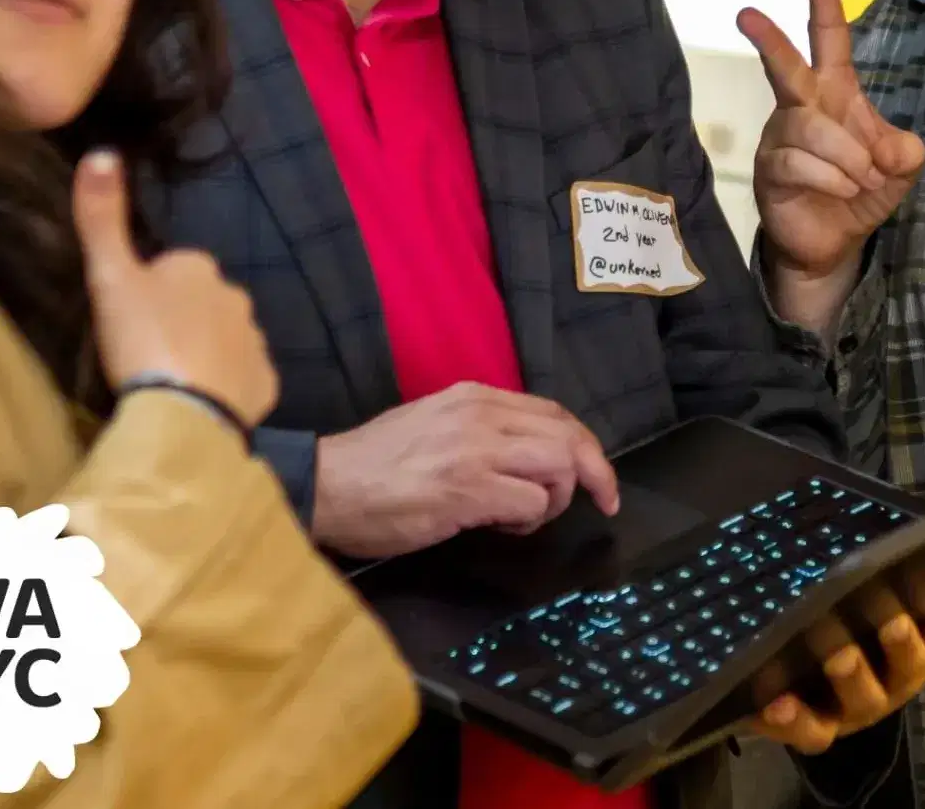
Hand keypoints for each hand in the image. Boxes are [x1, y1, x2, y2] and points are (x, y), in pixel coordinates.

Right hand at [76, 150, 278, 430]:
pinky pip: (244, 379)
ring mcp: (255, 341)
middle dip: (182, 321)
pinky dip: (227, 387)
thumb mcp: (110, 275)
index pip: (172, 270)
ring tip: (173, 383)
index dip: (148, 293)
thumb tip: (101, 151)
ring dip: (205, 353)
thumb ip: (101, 217)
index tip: (130, 320)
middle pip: (202, 304)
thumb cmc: (142, 339)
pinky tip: (201, 403)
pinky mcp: (266, 383)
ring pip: (225, 339)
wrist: (181, 413)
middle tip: (148, 353)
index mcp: (198, 267)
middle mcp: (236, 295)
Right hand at [311, 382, 621, 560]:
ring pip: (559, 466)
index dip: (584, 445)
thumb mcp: (434, 426)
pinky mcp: (468, 490)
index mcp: (474, 397)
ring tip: (523, 518)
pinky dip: (529, 522)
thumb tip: (526, 460)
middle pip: (568, 436)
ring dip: (555, 500)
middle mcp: (480, 414)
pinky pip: (531, 504)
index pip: (553, 412)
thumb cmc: (374, 466)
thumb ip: (482, 433)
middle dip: (594, 473)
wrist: (326, 485)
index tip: (596, 477)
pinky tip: (500, 527)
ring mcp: (475, 451)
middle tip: (598, 502)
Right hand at [738, 0, 924, 329]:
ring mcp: (780, 138)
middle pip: (786, 66)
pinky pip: (800, 163)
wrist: (834, 243)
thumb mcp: (898, 167)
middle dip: (769, 39)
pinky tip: (844, 191)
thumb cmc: (861, 190)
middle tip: (747, 14)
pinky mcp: (770, 170)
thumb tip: (885, 150)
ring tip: (862, 179)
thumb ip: (903, 150)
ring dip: (848, 156)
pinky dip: (833, 178)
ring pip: (810, 127)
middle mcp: (800, 107)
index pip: (827, 34)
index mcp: (834, 91)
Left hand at [745, 556, 924, 753]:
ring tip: (840, 658)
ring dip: (855, 680)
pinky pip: (812, 731)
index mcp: (921, 643)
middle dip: (905, 648)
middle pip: (911, 670)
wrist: (797, 672)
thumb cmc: (846, 615)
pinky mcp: (818, 726)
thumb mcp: (870, 588)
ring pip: (865, 701)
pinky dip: (795, 721)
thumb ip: (886, 568)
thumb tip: (890, 530)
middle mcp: (896, 679)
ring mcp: (858, 706)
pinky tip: (777, 705)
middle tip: (894, 624)